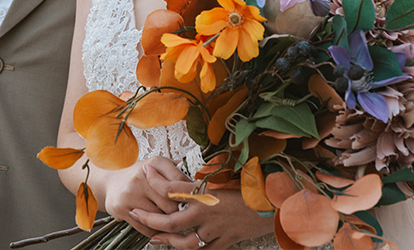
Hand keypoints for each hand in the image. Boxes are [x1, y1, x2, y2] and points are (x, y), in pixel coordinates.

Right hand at [104, 157, 190, 236]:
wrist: (112, 182)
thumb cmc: (141, 175)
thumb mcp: (158, 166)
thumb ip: (177, 170)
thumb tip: (203, 175)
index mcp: (155, 163)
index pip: (180, 182)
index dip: (189, 195)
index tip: (194, 202)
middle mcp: (142, 176)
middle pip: (171, 204)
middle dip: (179, 213)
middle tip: (185, 217)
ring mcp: (131, 193)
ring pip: (159, 218)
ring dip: (167, 225)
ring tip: (173, 224)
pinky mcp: (122, 208)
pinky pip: (146, 228)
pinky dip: (155, 232)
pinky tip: (159, 229)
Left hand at [130, 163, 273, 249]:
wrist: (280, 204)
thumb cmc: (256, 183)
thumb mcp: (230, 174)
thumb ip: (208, 178)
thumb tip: (192, 176)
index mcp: (206, 193)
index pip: (171, 188)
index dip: (155, 180)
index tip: (145, 172)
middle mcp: (207, 213)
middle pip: (170, 221)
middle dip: (149, 218)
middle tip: (133, 213)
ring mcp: (216, 230)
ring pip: (185, 241)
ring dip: (166, 240)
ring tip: (152, 237)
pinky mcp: (227, 240)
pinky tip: (183, 247)